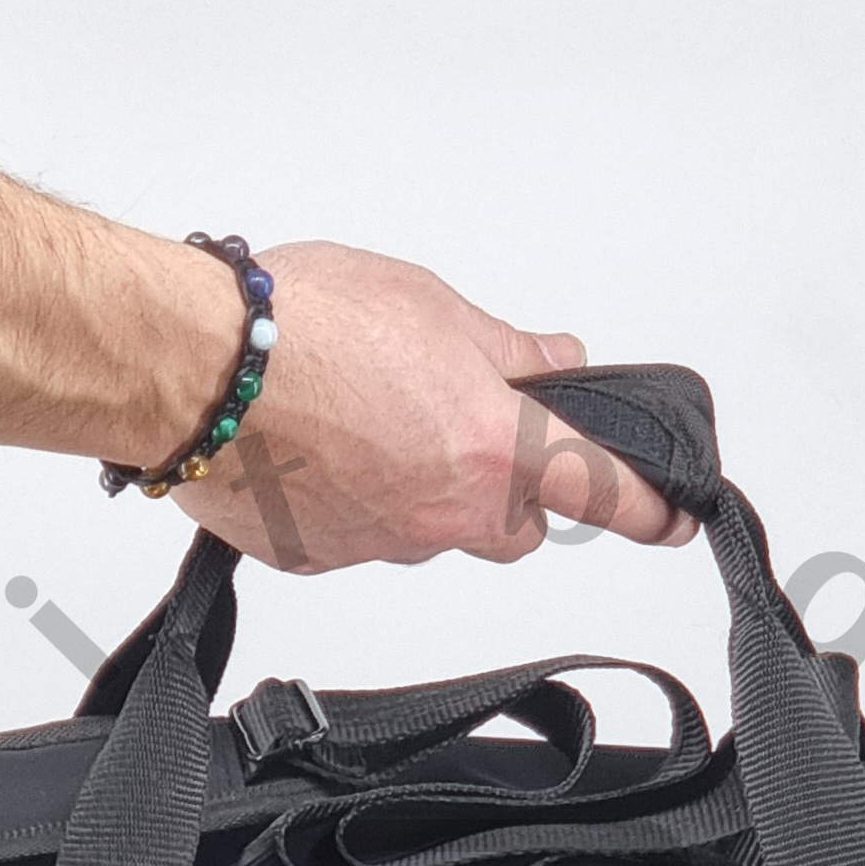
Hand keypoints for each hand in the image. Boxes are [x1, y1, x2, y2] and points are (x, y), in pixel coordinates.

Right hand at [169, 241, 699, 572]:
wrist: (192, 367)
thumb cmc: (304, 325)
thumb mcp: (433, 306)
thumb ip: (506, 350)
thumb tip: (554, 361)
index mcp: (493, 448)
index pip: (600, 490)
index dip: (647, 508)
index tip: (672, 519)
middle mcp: (446, 513)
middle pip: (512, 526)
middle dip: (505, 488)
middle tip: (461, 427)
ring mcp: (381, 545)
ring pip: (428, 529)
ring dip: (415, 486)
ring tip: (360, 417)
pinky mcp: (317, 559)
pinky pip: (354, 535)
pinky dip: (345, 498)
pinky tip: (308, 447)